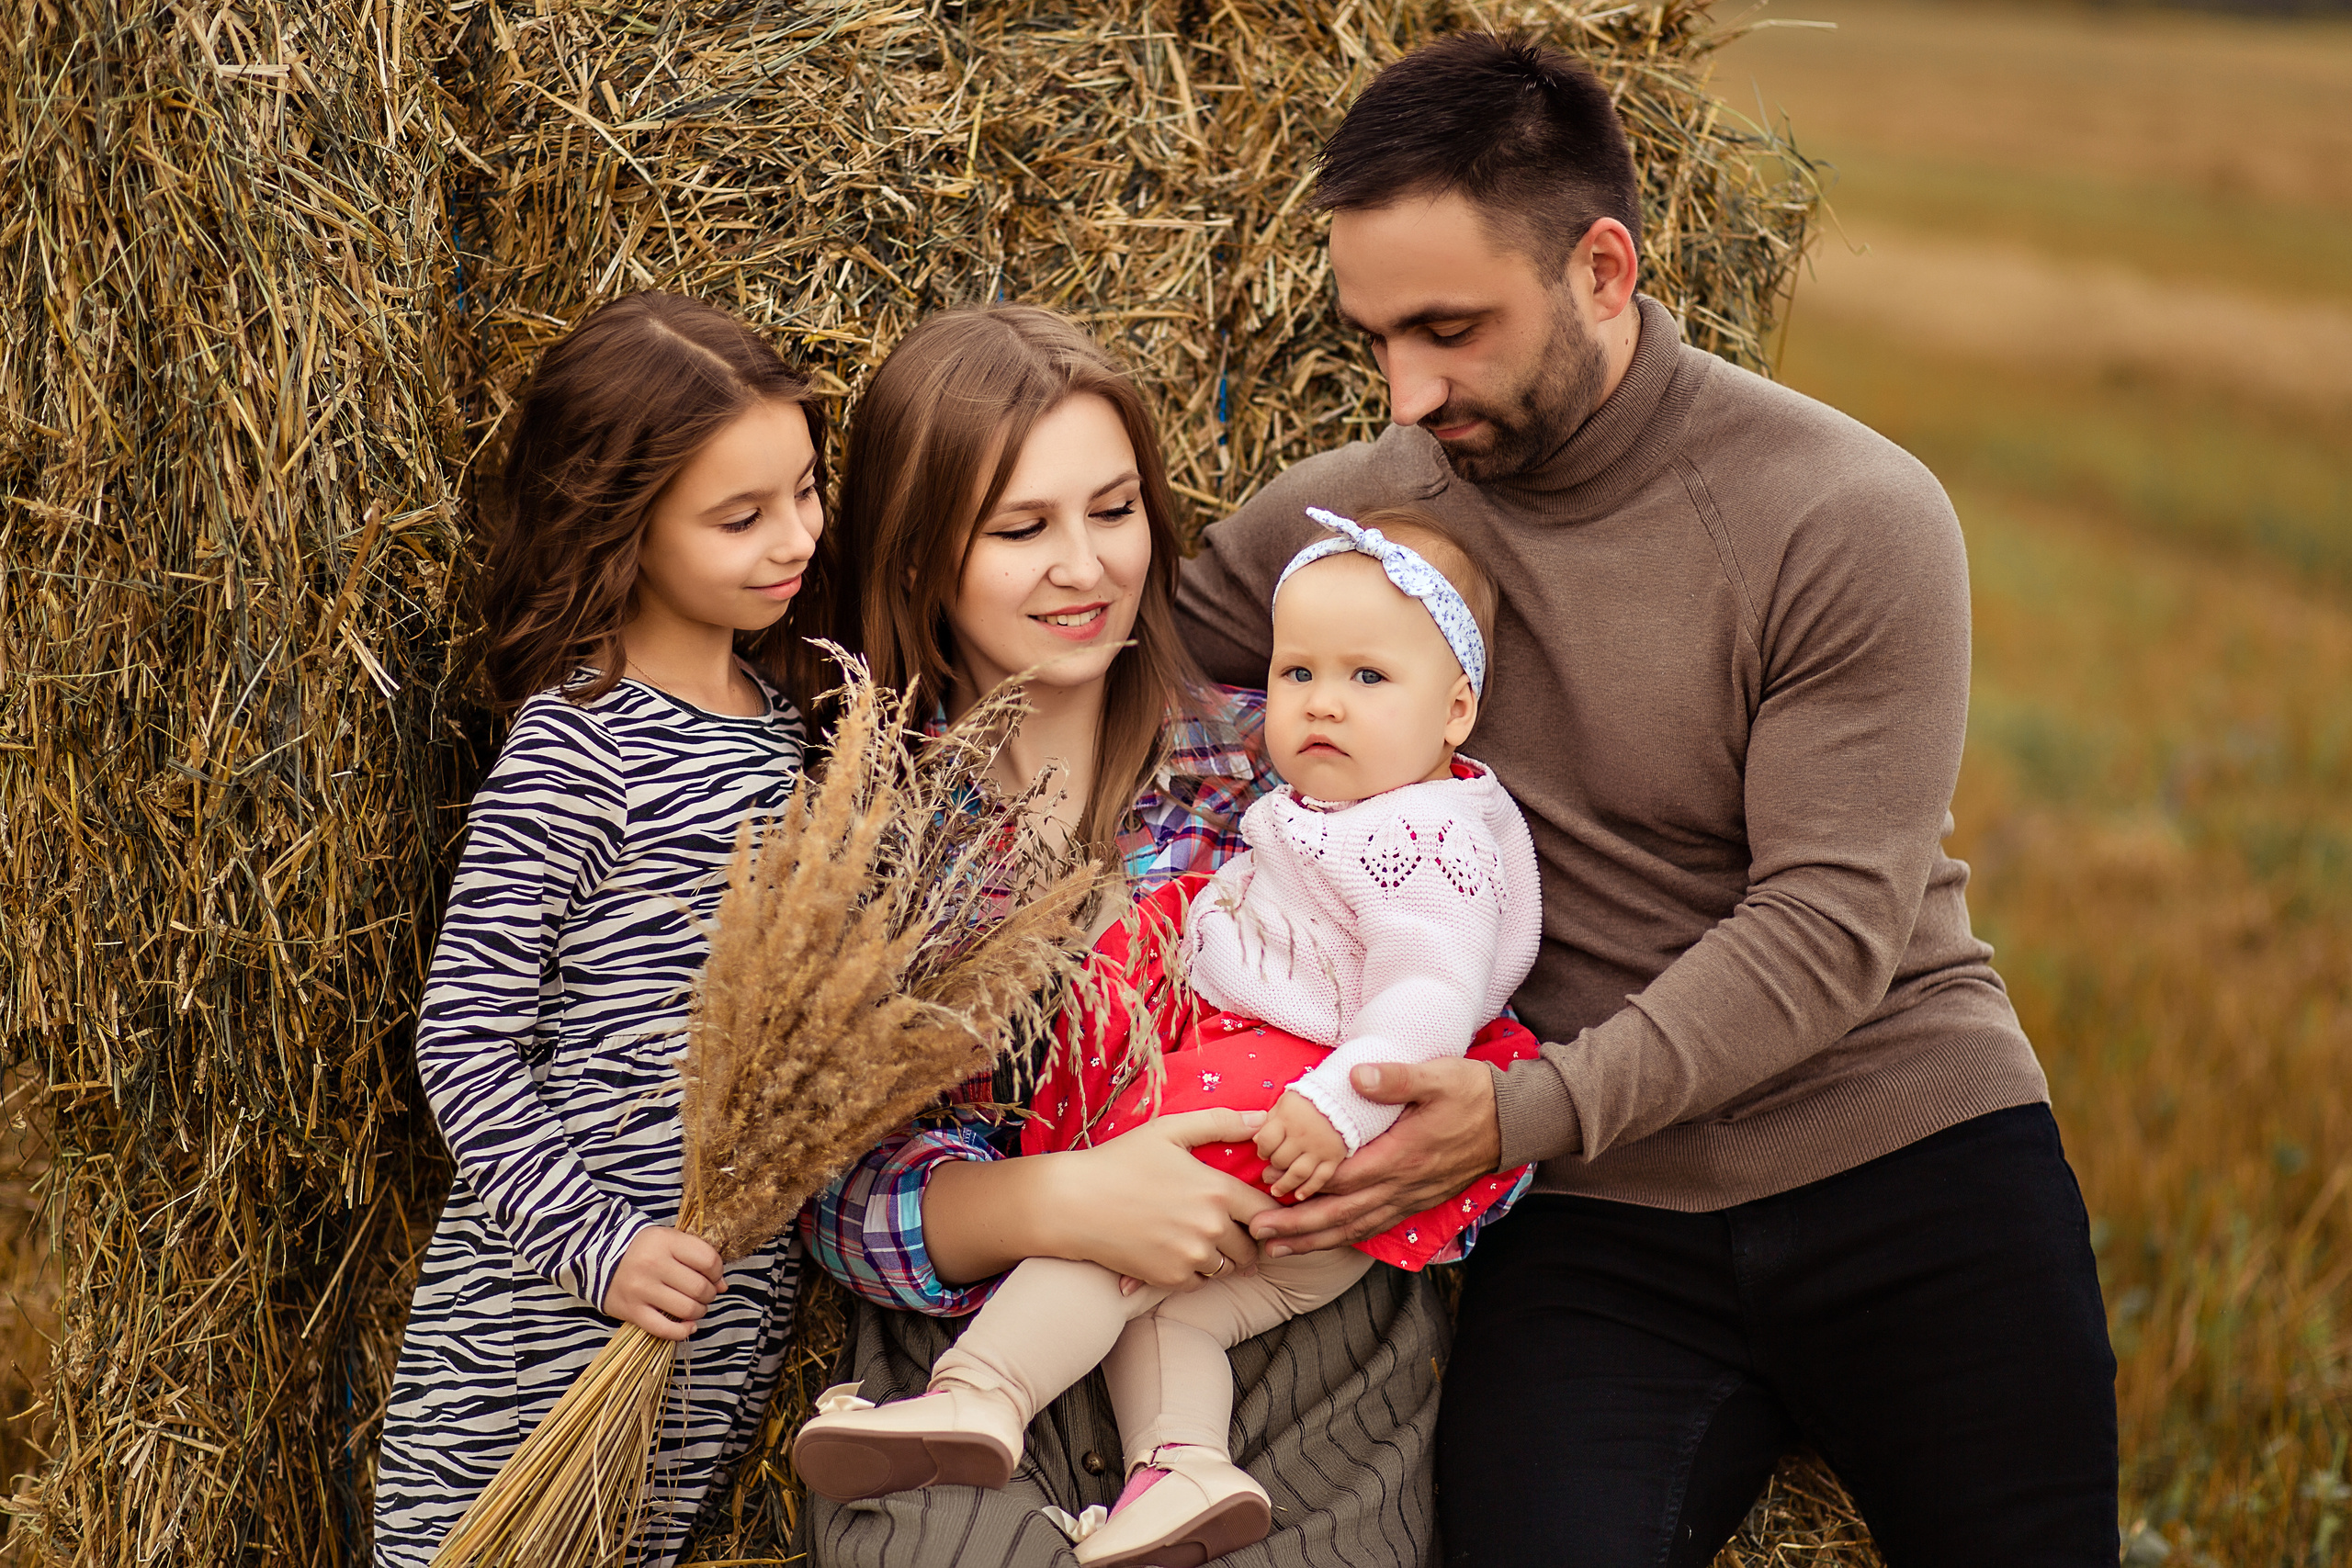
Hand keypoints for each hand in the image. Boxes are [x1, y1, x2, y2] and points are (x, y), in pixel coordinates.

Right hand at [602, 1225, 724, 1341]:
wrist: (599, 1256)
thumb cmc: (643, 1249)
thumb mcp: (670, 1241)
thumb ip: (698, 1257)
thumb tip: (722, 1286)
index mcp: (665, 1241)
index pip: (708, 1260)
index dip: (718, 1272)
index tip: (713, 1276)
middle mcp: (653, 1264)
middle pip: (699, 1287)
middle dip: (709, 1294)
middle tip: (702, 1293)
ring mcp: (641, 1289)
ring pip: (686, 1309)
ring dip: (698, 1312)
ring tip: (694, 1307)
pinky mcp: (631, 1310)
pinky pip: (664, 1329)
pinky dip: (682, 1331)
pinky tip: (687, 1326)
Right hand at [1040, 1108, 1278, 1291]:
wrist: (1073, 1203)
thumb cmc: (1120, 1161)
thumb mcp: (1169, 1130)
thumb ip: (1220, 1123)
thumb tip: (1262, 1119)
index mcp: (1216, 1189)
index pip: (1265, 1210)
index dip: (1264, 1211)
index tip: (1251, 1209)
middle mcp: (1210, 1227)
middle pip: (1251, 1244)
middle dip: (1244, 1237)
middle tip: (1227, 1227)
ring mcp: (1190, 1256)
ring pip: (1228, 1267)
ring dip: (1222, 1257)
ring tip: (1200, 1238)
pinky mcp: (1170, 1278)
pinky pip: (1200, 1282)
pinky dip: (1195, 1272)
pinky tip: (1177, 1251)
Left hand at [1248, 1059, 1500, 1256]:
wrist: (1513, 1121)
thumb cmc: (1473, 1094)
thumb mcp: (1438, 1076)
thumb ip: (1396, 1078)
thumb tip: (1356, 1076)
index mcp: (1401, 1156)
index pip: (1344, 1178)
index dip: (1305, 1184)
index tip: (1270, 1185)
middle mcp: (1403, 1185)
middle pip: (1342, 1214)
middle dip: (1298, 1227)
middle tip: (1258, 1233)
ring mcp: (1411, 1198)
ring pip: (1356, 1227)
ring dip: (1315, 1240)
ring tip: (1277, 1248)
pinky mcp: (1417, 1201)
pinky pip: (1374, 1226)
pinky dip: (1345, 1237)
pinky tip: (1323, 1242)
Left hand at [1254, 1090, 1347, 1198]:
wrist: (1345, 1097)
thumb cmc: (1311, 1098)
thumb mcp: (1287, 1100)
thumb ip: (1271, 1118)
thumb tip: (1256, 1140)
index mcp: (1288, 1118)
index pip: (1266, 1141)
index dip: (1262, 1149)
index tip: (1264, 1151)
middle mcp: (1302, 1135)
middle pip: (1280, 1160)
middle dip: (1273, 1165)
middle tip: (1272, 1167)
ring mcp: (1319, 1148)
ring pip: (1297, 1173)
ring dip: (1284, 1185)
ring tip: (1275, 1191)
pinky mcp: (1334, 1157)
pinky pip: (1321, 1178)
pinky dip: (1309, 1188)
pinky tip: (1299, 1195)